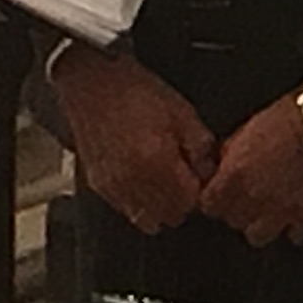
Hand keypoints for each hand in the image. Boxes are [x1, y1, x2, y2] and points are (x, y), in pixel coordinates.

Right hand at [48, 44, 213, 235]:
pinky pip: (125, 209)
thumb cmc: (135, 91)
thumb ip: (201, 146)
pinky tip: (144, 178)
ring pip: (146, 220)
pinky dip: (138, 202)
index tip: (200, 177)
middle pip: (169, 217)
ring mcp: (112, 185)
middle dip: (183, 202)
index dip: (200, 191)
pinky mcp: (98, 184)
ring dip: (161, 206)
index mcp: (156, 161)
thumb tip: (209, 171)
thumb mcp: (182, 111)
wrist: (92, 81)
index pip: (190, 202)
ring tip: (165, 180)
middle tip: (185, 178)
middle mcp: (132, 180)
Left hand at [201, 86, 302, 248]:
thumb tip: (222, 165)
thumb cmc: (293, 117)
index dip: (216, 199)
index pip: (209, 205)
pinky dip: (297, 228)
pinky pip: (297, 236)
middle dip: (239, 210)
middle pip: (233, 221)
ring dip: (263, 223)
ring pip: (258, 237)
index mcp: (235, 175)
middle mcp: (254, 198)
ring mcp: (282, 211)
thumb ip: (230, 153)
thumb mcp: (250, 126)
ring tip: (271, 209)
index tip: (223, 194)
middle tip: (250, 196)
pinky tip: (298, 214)